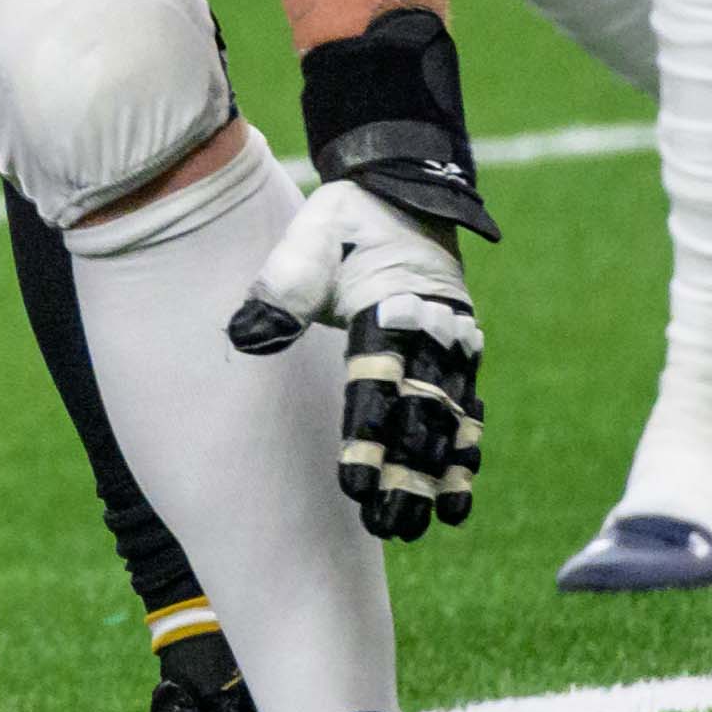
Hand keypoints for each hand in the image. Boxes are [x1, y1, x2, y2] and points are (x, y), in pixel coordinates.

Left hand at [228, 176, 487, 538]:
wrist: (403, 184)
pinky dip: (464, 454)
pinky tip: (457, 500)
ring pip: (448, 422)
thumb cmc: (347, 218)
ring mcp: (451, 345)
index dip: (367, 438)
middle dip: (406, 475)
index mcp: (391, 308)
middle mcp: (430, 333)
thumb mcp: (311, 237)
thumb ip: (285, 284)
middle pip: (420, 416)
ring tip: (426, 527)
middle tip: (390, 527)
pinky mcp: (460, 352)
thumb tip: (245, 334)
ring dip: (436, 475)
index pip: (378, 386)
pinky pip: (466, 410)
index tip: (355, 487)